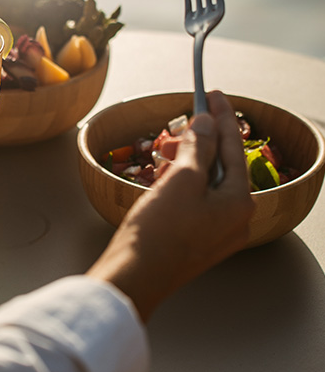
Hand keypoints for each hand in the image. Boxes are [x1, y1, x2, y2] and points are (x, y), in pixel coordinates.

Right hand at [88, 90, 253, 320]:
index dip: (222, 117)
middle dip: (198, 145)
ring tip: (164, 157)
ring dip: (186, 166)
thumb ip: (199, 147)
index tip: (214, 94)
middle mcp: (235, 221)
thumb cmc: (158, 232)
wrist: (133, 276)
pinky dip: (180, 187)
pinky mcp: (194, 243)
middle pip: (220, 167)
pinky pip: (194, 204)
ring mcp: (215, 235)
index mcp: (239, 203)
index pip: (233, 148)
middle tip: (178, 129)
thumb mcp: (181, 179)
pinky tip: (163, 182)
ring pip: (205, 186)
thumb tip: (206, 125)